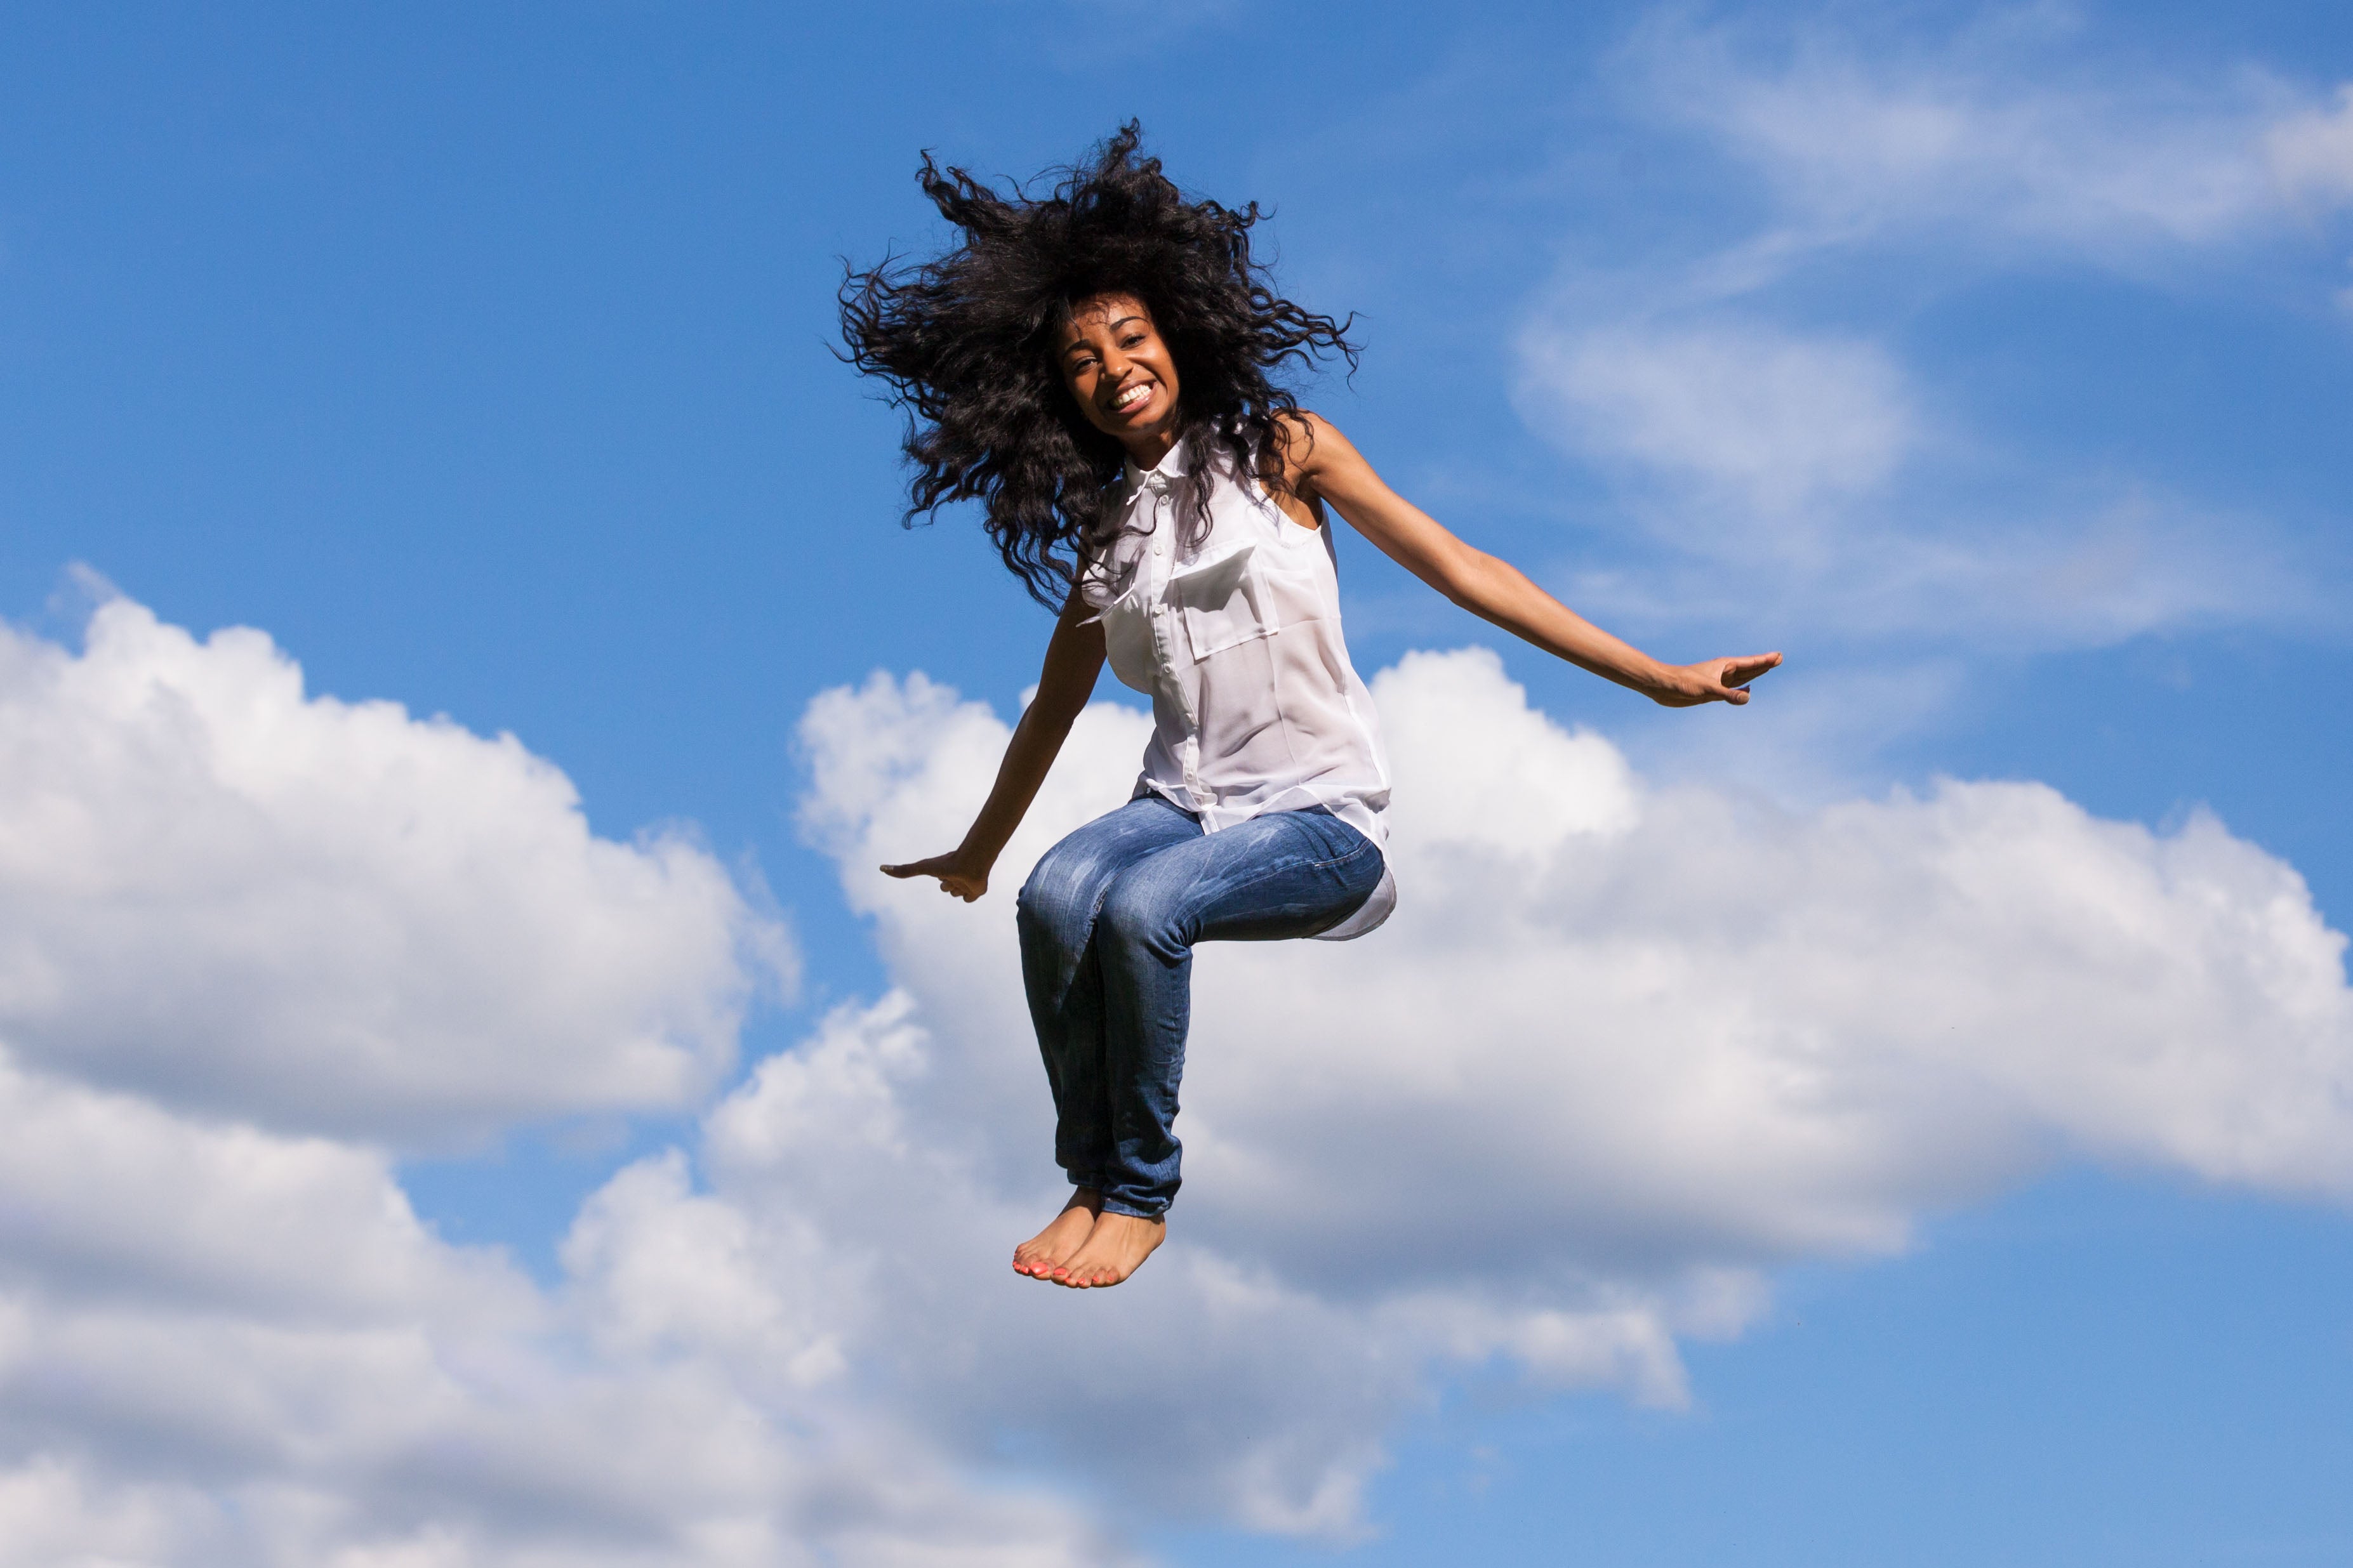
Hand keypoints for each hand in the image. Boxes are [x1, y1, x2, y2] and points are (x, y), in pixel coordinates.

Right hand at [880, 851, 989, 901]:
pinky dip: (969, 895)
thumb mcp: (923, 867)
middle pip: (947, 889)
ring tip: (962, 880)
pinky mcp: (977, 891)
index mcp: (947, 872)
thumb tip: (881, 868)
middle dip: (949, 884)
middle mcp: (957, 878)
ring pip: (958, 894)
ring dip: (958, 888)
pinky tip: (970, 887)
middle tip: (953, 876)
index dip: (941, 878)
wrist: (970, 864)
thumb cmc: (947, 864)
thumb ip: (904, 870)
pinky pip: (969, 899)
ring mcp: (967, 884)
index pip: (941, 880)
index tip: (942, 873)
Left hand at [1648, 651, 1782, 707]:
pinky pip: (1732, 688)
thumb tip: (1747, 698)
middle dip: (1763, 664)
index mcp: (1724, 666)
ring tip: (1767, 668)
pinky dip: (1742, 688)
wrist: (1663, 687)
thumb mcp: (1707, 690)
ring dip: (1755, 673)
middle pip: (1749, 667)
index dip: (1765, 660)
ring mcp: (1718, 681)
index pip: (1750, 662)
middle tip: (1778, 658)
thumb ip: (1727, 694)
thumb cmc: (1683, 683)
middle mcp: (1723, 672)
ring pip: (1742, 676)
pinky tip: (1747, 690)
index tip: (1778, 656)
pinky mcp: (1711, 691)